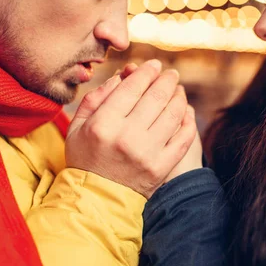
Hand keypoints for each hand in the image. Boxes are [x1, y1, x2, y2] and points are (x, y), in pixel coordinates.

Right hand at [66, 60, 196, 197]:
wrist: (96, 199)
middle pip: (156, 97)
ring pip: (173, 113)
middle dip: (167, 80)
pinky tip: (185, 112)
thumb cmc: (85, 158)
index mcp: (104, 124)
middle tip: (171, 74)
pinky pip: (183, 137)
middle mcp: (127, 137)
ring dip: (179, 97)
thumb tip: (122, 77)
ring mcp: (148, 153)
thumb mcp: (77, 127)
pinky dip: (187, 120)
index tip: (154, 65)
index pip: (132, 87)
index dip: (147, 72)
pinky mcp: (162, 167)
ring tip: (178, 90)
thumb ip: (96, 98)